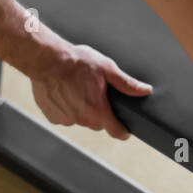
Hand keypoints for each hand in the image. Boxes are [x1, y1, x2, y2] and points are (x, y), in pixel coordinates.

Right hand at [30, 43, 151, 140]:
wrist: (47, 60)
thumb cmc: (78, 62)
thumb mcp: (107, 69)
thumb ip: (126, 84)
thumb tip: (145, 90)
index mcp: (97, 110)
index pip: (115, 130)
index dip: (123, 131)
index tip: (126, 131)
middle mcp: (81, 119)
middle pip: (97, 123)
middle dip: (100, 112)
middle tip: (96, 93)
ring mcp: (65, 119)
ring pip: (80, 119)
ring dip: (82, 109)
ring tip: (79, 89)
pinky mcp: (52, 117)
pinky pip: (65, 116)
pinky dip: (67, 108)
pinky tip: (66, 92)